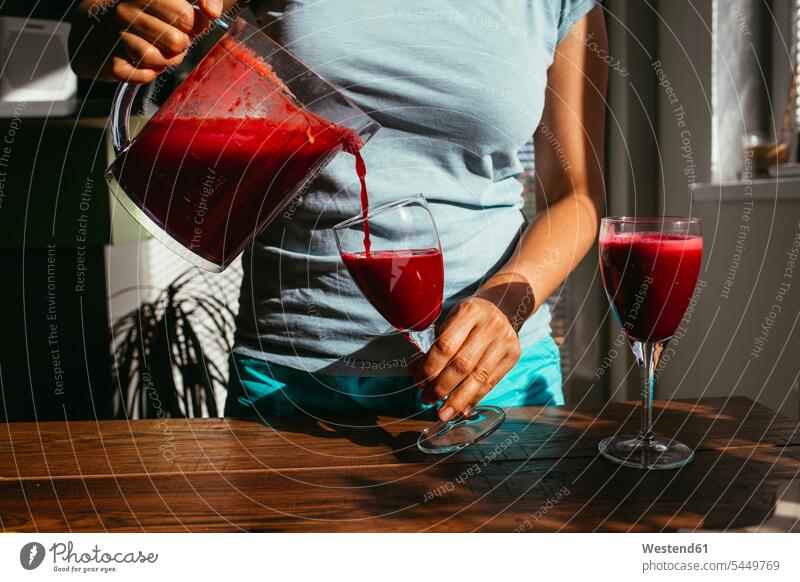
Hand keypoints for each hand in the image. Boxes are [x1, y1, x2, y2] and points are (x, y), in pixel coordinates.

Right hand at [70, 0, 222, 82]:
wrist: (96, 27)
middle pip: (176, 41)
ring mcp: (115, 35)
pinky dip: (148, 75)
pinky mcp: (110, 61)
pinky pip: (143, 76)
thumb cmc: (144, 12)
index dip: (193, 24)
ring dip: (166, 61)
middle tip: (172, 39)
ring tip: (160, 51)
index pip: (185, 15)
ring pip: (160, 60)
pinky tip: (145, 64)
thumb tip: (213, 13)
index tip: (187, 22)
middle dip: (181, 45)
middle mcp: (125, 10)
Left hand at [411, 275, 533, 421]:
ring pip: (478, 377)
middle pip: (462, 364)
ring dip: (457, 399)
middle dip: (441, 387)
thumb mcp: (451, 319)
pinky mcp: (514, 354)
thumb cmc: (469, 316)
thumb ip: (434, 344)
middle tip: (426, 399)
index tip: (418, 381)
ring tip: (443, 414)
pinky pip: (492, 382)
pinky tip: (462, 409)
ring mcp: (504, 340)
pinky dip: (475, 398)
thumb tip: (415, 371)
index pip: (446, 345)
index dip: (429, 367)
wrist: (503, 306)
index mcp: (469, 311)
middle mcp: (490, 325)